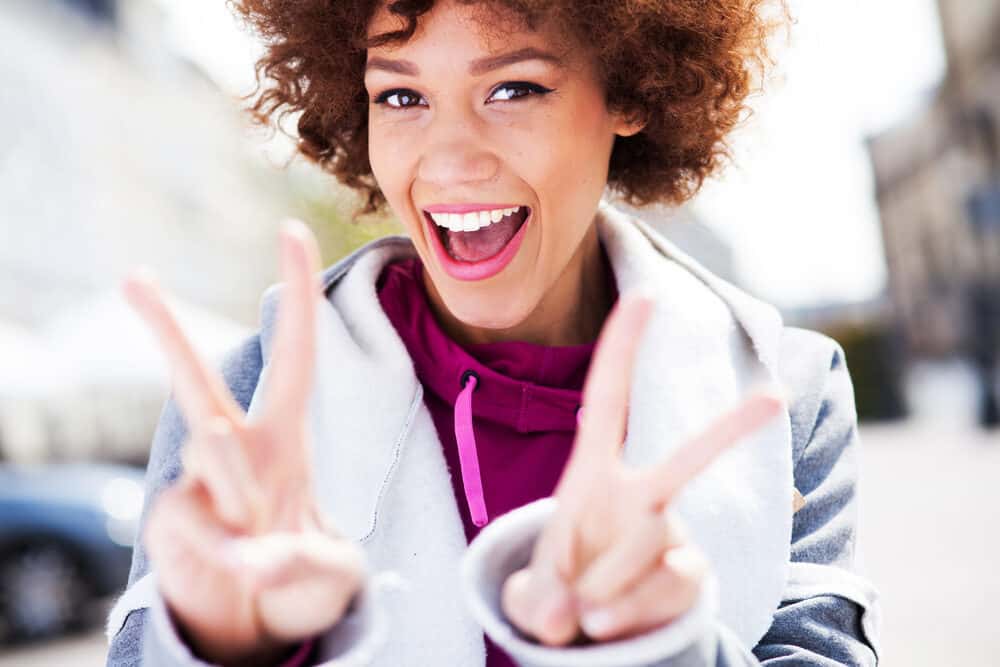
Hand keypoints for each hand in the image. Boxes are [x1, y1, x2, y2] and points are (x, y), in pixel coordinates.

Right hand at [123, 220, 365, 665]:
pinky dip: (234, 559)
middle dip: (165, 330)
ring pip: (212, 453)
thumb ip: (311, 561)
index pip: (295, 354)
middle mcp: (234, 447)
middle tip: (131, 277)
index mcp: (285, 435)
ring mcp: (197, 483)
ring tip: (264, 533)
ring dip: (245, 490)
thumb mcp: (333, 570)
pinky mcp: (170, 523)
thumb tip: (262, 560)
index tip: (291, 229)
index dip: (299, 294)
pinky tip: (244, 572)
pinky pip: (201, 528)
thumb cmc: (300, 568)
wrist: (253, 618)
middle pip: (195, 379)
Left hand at [501, 289, 783, 645]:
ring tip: (584, 611)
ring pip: (652, 545)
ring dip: (607, 587)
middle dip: (732, 429)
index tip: (646, 296)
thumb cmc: (556, 587)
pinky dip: (634, 614)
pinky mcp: (692, 576)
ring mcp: (671, 534)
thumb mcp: (533, 596)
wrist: (584, 630)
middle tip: (777, 397)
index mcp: (592, 474)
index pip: (607, 399)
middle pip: (687, 460)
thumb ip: (541, 601)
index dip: (623, 348)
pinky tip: (611, 627)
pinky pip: (671, 588)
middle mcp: (640, 495)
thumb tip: (564, 620)